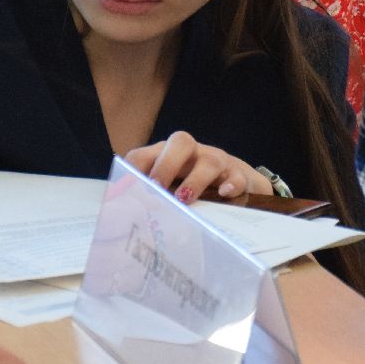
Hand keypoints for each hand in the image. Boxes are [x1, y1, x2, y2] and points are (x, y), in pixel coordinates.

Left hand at [124, 130, 272, 203]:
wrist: (233, 182)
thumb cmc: (191, 188)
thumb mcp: (168, 190)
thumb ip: (150, 200)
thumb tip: (128, 221)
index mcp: (165, 155)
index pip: (145, 154)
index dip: (134, 168)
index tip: (127, 189)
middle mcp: (191, 153)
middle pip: (180, 142)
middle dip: (166, 164)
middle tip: (156, 187)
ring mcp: (215, 161)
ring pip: (209, 161)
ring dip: (195, 180)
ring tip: (184, 198)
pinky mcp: (237, 175)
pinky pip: (236, 176)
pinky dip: (231, 185)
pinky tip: (225, 194)